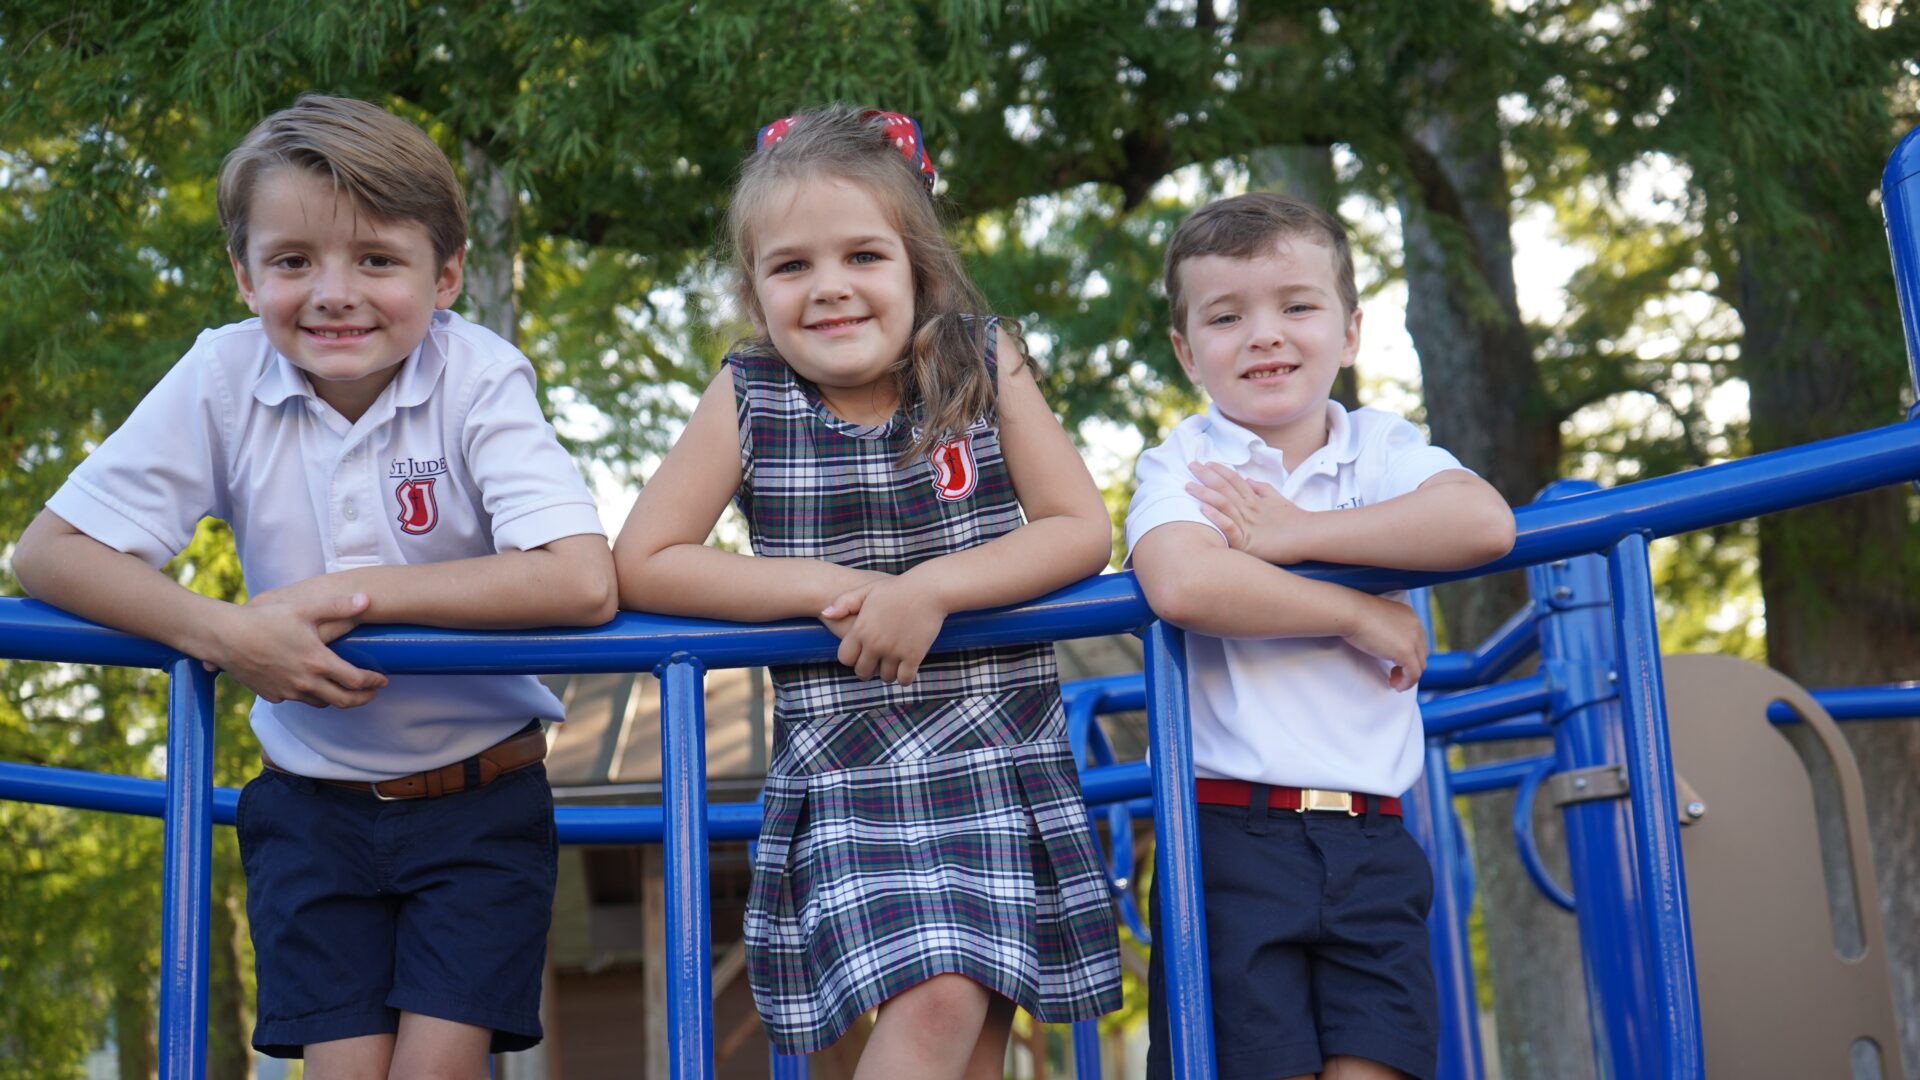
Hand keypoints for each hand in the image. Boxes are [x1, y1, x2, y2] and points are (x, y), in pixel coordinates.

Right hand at [203, 585, 388, 707]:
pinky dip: (309, 696)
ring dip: (336, 699)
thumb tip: (367, 599)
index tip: (382, 680)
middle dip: (362, 699)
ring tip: (345, 691)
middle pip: (343, 701)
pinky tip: (310, 685)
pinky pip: (297, 700)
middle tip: (372, 694)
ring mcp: (288, 692)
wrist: (226, 638)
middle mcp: (306, 683)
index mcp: (318, 663)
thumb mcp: (304, 608)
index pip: (356, 681)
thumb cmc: (265, 620)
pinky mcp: (272, 695)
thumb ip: (338, 606)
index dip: (373, 682)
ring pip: (321, 703)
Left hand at [820, 574, 949, 685]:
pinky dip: (904, 678)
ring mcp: (894, 651)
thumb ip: (844, 603)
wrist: (928, 590)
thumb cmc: (896, 589)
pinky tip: (906, 669)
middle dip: (867, 669)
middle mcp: (875, 643)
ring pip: (885, 677)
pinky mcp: (913, 655)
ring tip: (892, 665)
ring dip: (887, 674)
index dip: (851, 658)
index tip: (860, 654)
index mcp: (861, 629)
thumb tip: (824, 614)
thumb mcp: (866, 590)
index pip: (845, 658)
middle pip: (863, 671)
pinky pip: (904, 679)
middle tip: (875, 663)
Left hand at [1185, 460, 1310, 563]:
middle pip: (1225, 487)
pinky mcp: (1248, 540)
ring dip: (1205, 493)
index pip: (1234, 480)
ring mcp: (1248, 523)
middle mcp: (1249, 507)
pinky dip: (1217, 517)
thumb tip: (1249, 480)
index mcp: (1255, 498)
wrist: (1310, 536)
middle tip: (1190, 465)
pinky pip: (1230, 527)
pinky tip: (1203, 510)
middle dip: (1206, 476)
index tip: (1206, 462)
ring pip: (1223, 504)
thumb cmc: (1295, 520)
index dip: (1220, 470)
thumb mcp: (1277, 500)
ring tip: (1188, 486)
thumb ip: (1262, 490)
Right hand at [1341, 594, 1428, 691]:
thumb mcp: (1377, 620)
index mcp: (1408, 616)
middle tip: (1394, 674)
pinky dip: (1407, 683)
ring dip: (1408, 676)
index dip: (1409, 654)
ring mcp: (1413, 639)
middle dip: (1410, 666)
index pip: (1417, 639)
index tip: (1397, 662)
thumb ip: (1387, 630)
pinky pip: (1413, 674)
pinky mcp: (1406, 652)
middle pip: (1421, 653)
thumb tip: (1384, 645)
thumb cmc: (1355, 614)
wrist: (1350, 612)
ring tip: (1394, 681)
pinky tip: (1396, 685)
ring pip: (1420, 665)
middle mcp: (1415, 626)